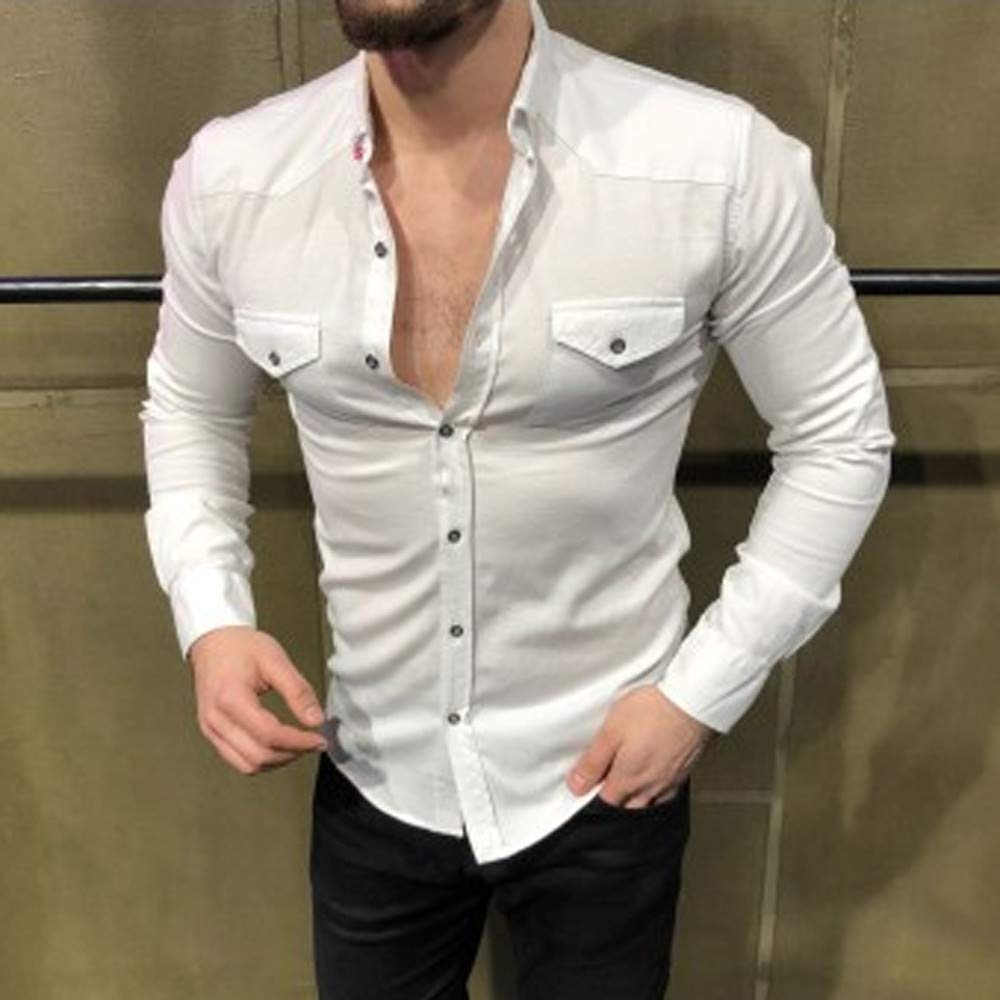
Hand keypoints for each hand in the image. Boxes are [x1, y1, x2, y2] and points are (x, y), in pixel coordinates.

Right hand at [187, 626, 328, 774]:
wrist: (213, 640)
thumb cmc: (241, 646)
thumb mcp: (276, 661)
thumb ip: (298, 692)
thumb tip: (316, 720)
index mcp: (231, 699)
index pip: (269, 735)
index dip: (299, 742)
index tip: (320, 739)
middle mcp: (216, 719)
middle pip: (258, 756)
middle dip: (291, 754)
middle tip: (314, 742)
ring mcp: (210, 729)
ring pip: (247, 765)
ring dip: (277, 761)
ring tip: (298, 745)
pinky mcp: (211, 732)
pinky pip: (237, 759)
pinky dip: (261, 759)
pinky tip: (279, 746)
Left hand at [566, 685, 717, 807]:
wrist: (692, 702)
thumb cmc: (653, 712)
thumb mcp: (611, 732)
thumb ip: (593, 762)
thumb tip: (576, 786)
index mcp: (628, 779)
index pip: (605, 802)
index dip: (592, 796)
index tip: (585, 787)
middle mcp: (650, 787)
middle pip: (627, 806)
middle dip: (614, 801)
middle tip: (605, 784)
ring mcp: (670, 781)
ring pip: (649, 802)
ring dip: (636, 799)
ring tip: (628, 785)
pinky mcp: (685, 771)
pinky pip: (667, 793)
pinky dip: (657, 792)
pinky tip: (655, 780)